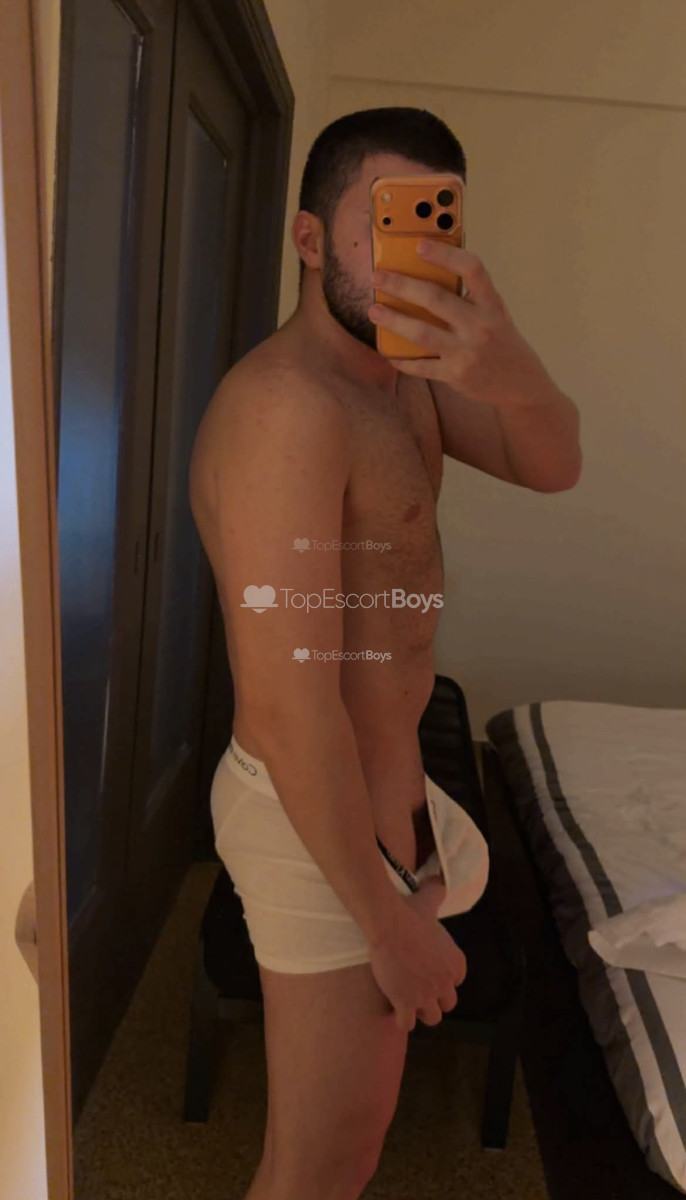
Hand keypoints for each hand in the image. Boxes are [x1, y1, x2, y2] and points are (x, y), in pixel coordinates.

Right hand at [368, 875, 466, 1032]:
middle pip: (447, 1004)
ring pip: (432, 1018)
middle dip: (434, 999)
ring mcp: (427, 996)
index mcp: (456, 963)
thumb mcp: (428, 901)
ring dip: (420, 1012)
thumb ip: (437, 892)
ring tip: (407, 1003)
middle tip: (418, 990)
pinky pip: (408, 1024)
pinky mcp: (407, 1004)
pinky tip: (393, 1010)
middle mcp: (446, 983)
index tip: (430, 974)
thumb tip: (439, 879)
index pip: (457, 981)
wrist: (389, 925)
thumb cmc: (409, 912)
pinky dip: (401, 1020)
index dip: (444, 979)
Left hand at [369, 240, 555, 409]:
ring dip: (393, 321)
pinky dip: (402, 359)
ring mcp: (467, 352)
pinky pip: (421, 366)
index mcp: (491, 304)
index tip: (419, 245)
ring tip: (374, 311)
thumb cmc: (501, 342)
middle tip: (378, 277)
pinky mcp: (456, 375)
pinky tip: (388, 350)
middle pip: (435, 299)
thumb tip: (426, 276)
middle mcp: (480, 326)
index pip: (472, 269)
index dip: (445, 254)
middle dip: (401, 286)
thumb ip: (469, 297)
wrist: (521, 384)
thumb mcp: (494, 314)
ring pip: (422, 333)